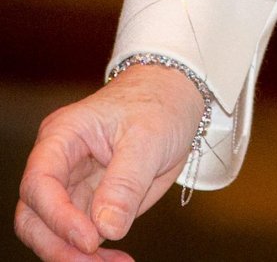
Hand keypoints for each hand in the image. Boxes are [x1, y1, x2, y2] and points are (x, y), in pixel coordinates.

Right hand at [14, 66, 205, 260]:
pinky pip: (79, 239)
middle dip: (58, 245)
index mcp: (63, 135)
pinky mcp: (88, 205)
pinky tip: (118, 260)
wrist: (176, 98)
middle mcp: (59, 163)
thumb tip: (107, 228)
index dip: (57, 216)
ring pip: (52, 235)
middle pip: (33, 216)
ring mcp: (71, 186)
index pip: (39, 182)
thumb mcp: (149, 136)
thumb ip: (126, 181)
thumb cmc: (158, 104)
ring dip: (75, 257)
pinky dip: (94, 256)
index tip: (89, 239)